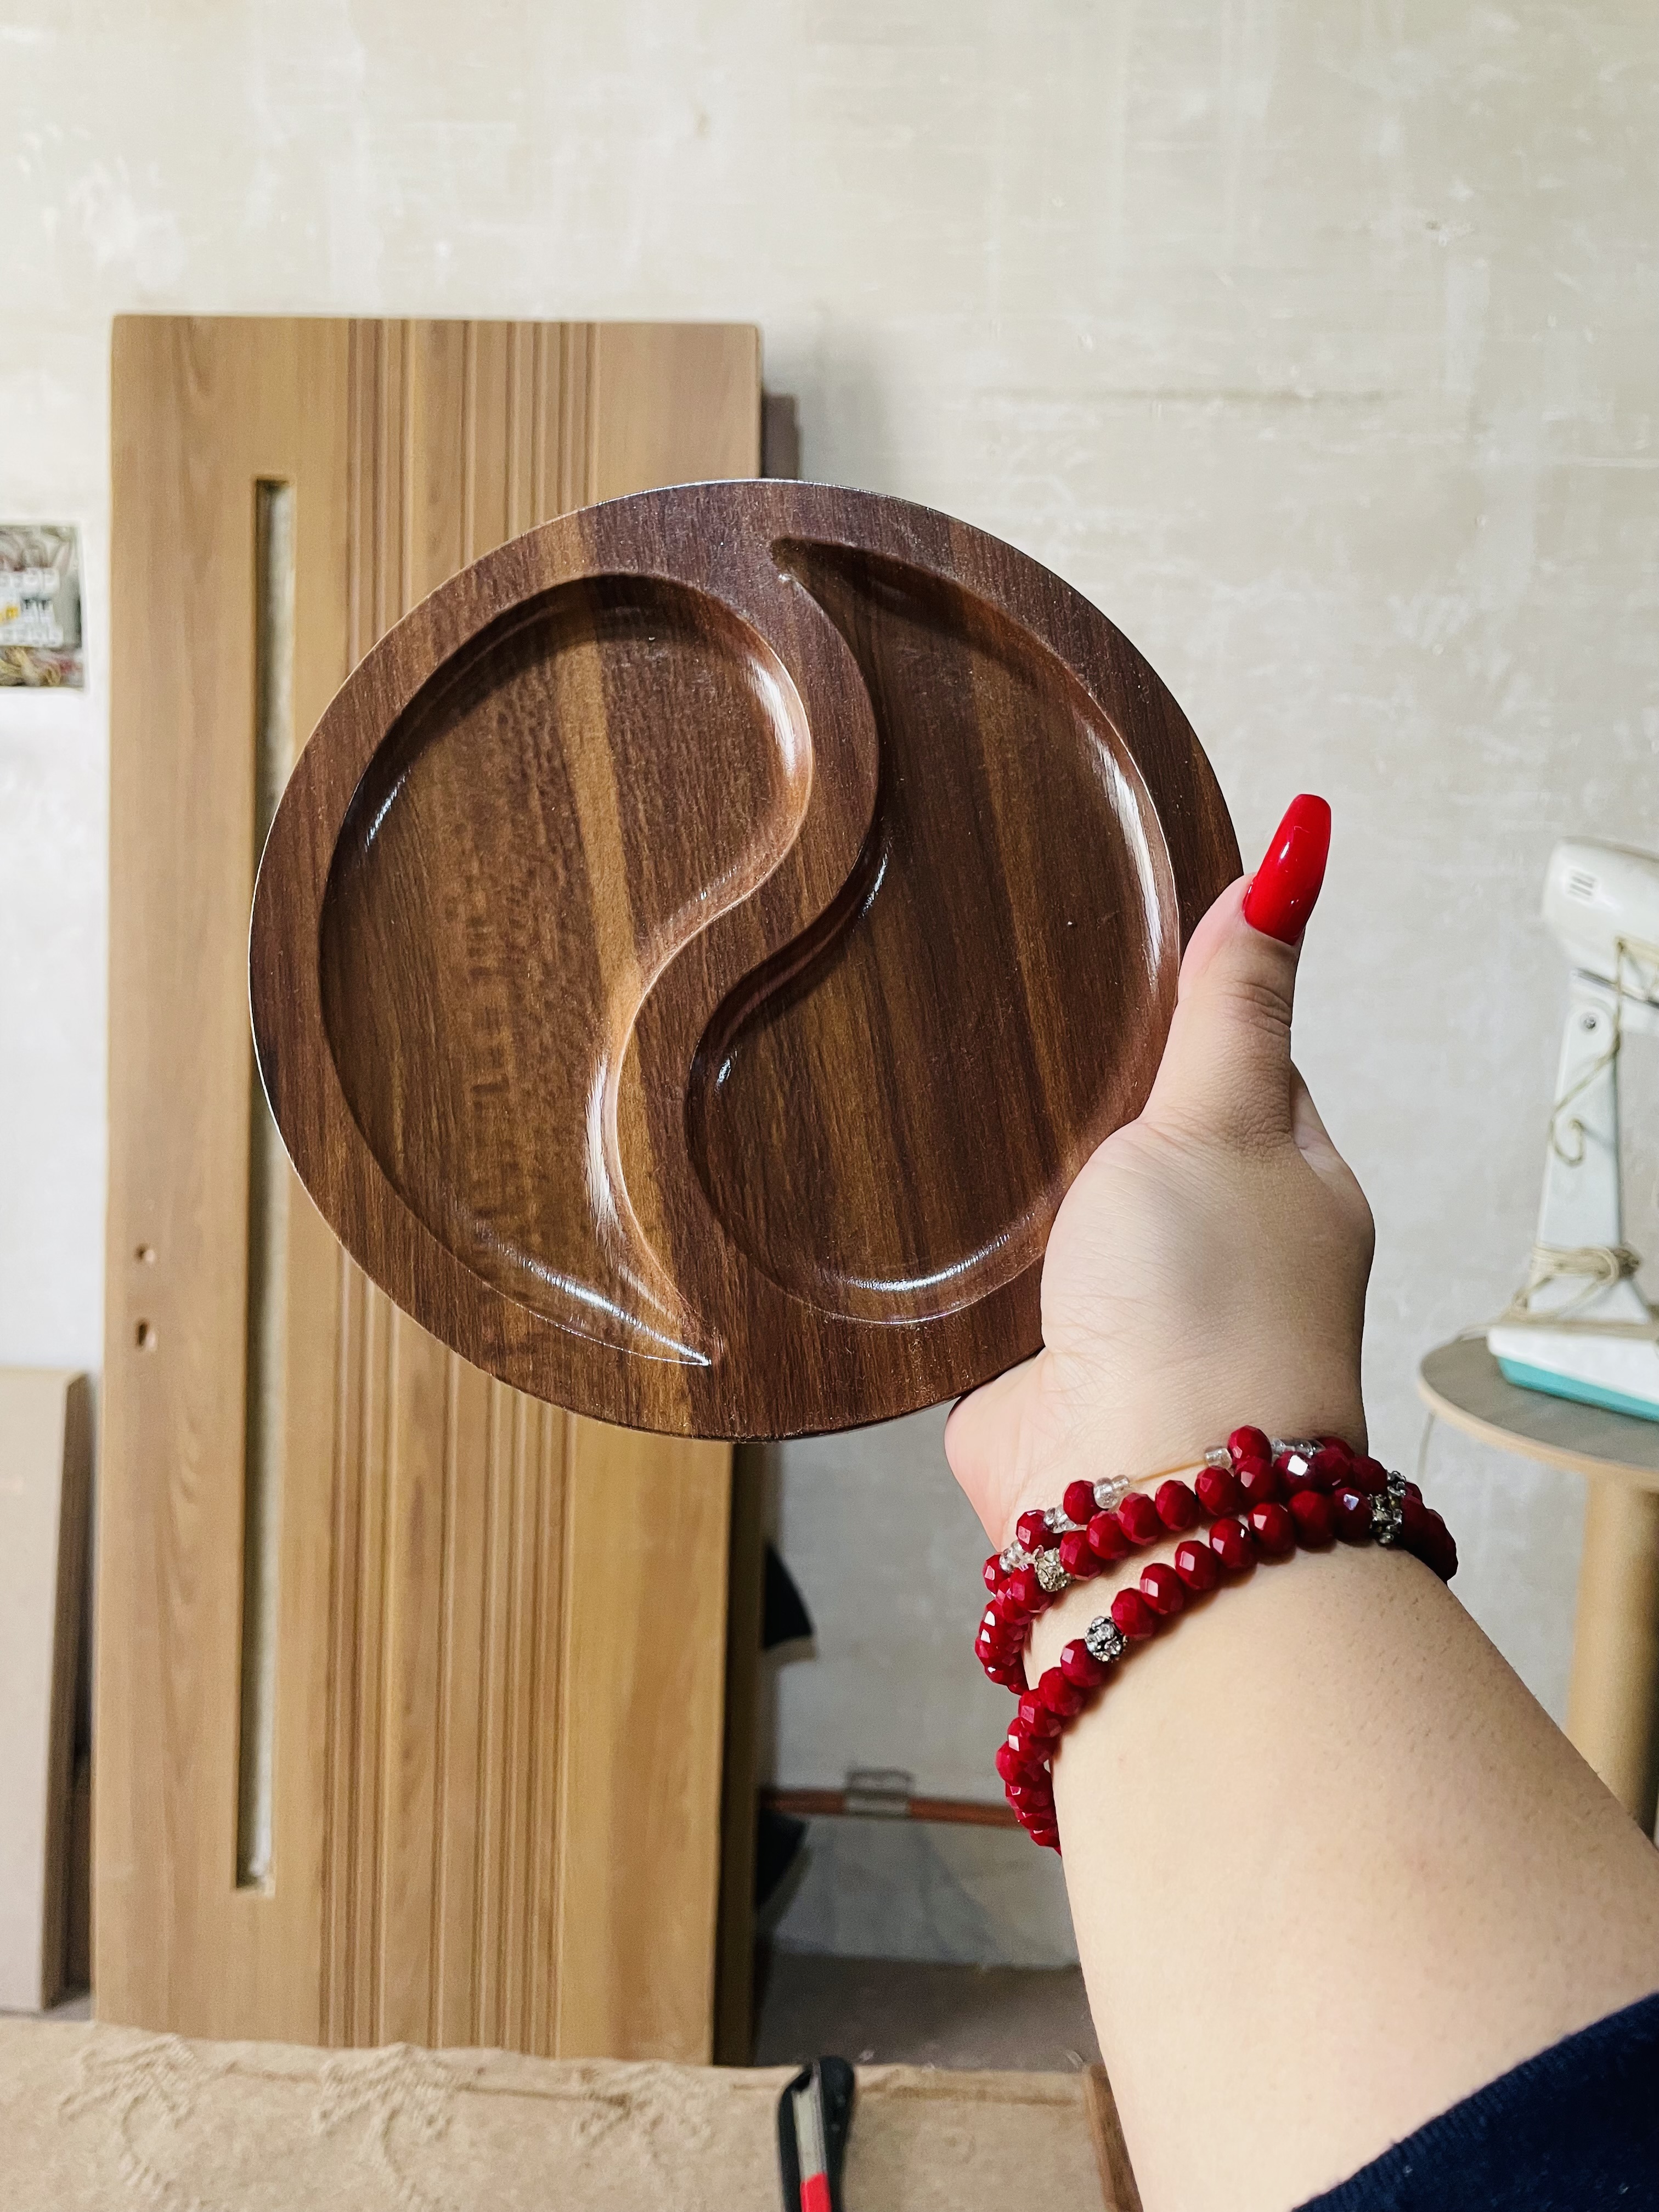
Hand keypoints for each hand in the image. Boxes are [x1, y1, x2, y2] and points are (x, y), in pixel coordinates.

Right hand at [945, 797, 1373, 1549]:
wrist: (1135, 1488)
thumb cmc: (1207, 1306)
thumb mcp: (1223, 1115)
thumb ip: (1234, 998)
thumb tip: (1301, 850)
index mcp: (1282, 1178)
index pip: (1236, 1059)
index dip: (1183, 1001)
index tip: (1112, 938)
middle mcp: (1208, 1245)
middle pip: (1138, 1133)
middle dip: (1078, 1091)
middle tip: (999, 1006)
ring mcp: (1121, 1308)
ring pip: (1059, 1209)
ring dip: (1016, 1178)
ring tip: (934, 1085)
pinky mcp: (1035, 1360)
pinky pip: (991, 1281)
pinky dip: (960, 1251)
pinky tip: (907, 1196)